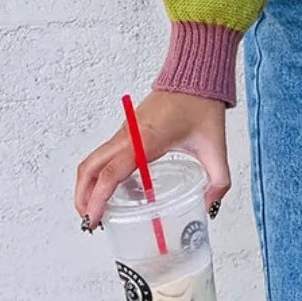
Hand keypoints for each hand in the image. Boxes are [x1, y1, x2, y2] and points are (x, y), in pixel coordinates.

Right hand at [74, 89, 230, 229]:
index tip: (94, 219)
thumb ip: (218, 182)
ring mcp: (124, 133)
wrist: (194, 78)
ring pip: (92, 161)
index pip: (111, 173)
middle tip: (89, 222)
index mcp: (146, 140)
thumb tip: (209, 208)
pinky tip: (114, 194)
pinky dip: (98, 176)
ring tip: (95, 212)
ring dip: (86, 187)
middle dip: (83, 197)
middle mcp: (128, 137)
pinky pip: (104, 156)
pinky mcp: (126, 133)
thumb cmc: (202, 107)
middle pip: (89, 168)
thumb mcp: (216, 149)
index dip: (98, 198)